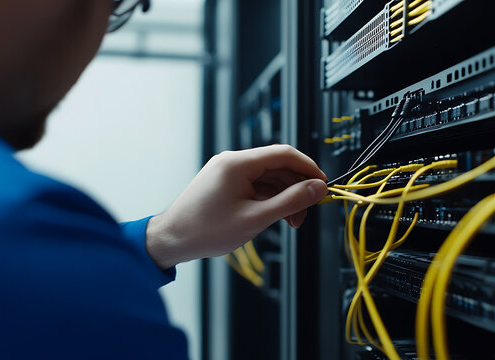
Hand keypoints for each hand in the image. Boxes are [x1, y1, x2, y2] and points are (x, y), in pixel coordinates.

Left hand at [145, 144, 327, 268]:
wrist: (172, 239)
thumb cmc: (206, 230)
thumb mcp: (256, 218)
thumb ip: (291, 202)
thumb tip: (317, 188)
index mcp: (238, 163)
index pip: (285, 154)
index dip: (308, 169)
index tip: (323, 186)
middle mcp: (232, 161)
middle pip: (277, 166)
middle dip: (296, 188)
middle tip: (305, 213)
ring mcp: (227, 171)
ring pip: (267, 177)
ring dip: (283, 196)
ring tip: (290, 221)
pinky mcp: (224, 183)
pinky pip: (254, 185)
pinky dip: (268, 198)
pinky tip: (274, 216)